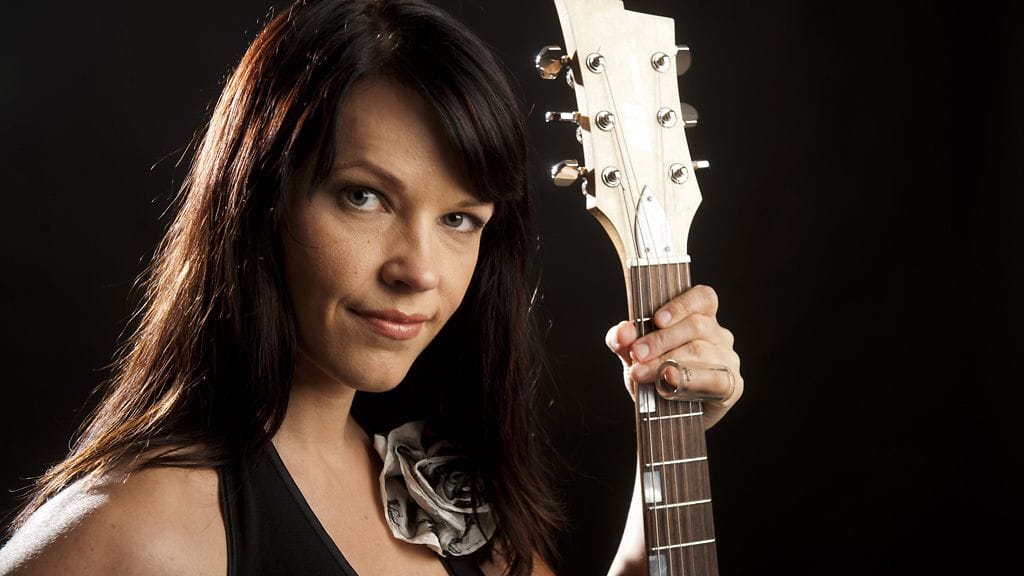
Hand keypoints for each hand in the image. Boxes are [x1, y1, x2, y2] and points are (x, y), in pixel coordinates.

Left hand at [604, 285, 741, 428]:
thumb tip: (623, 331)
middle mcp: (718, 335)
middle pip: (695, 326)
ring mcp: (728, 359)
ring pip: (701, 351)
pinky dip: (689, 379)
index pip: (702, 298)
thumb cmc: (654, 378)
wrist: (667, 419)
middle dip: (661, 340)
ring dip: (666, 361)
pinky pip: (714, 379)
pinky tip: (669, 381)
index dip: (681, 305)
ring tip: (641, 373)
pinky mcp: (732, 386)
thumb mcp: (634, 357)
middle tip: (636, 354)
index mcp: (700, 317)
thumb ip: (625, 342)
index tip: (657, 319)